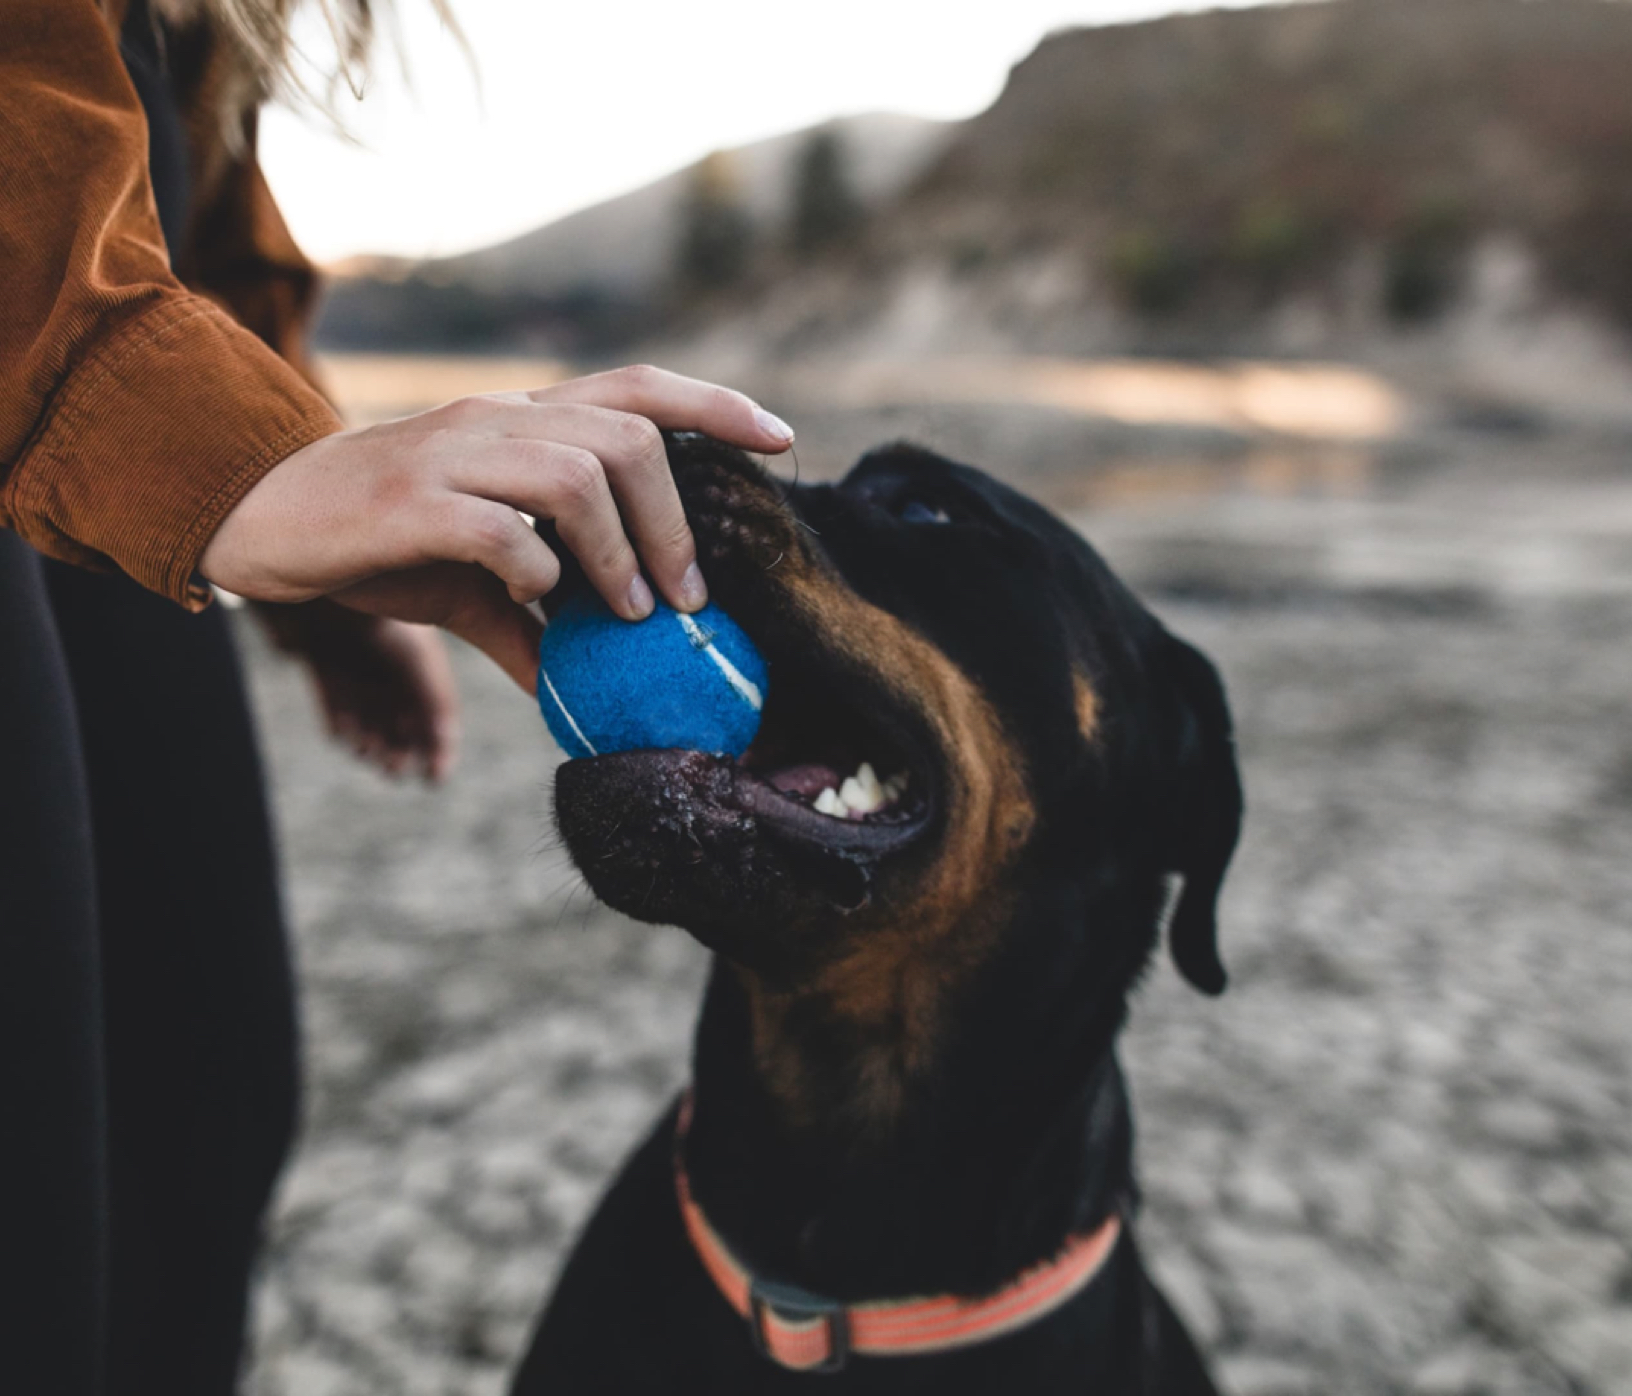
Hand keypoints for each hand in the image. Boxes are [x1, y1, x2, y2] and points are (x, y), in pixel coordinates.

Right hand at [201, 365, 794, 689]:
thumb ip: (535, 618)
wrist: (259, 521)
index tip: (783, 438)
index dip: (716, 405)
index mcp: (521, 424)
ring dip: (619, 552)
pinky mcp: (407, 503)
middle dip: (676, 521)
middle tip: (689, 596)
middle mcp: (496, 422)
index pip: (638, 388)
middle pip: (627, 437)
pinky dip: (536, 573)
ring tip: (631, 614)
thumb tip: (587, 686)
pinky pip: (497, 529)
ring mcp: (452, 455)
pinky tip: (536, 605)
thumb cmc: (377, 542)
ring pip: (574, 475)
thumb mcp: (469, 581)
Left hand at [258, 602, 459, 779]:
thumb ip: (437, 700)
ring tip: (372, 755)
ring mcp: (354, 655)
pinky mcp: (319, 656)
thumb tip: (454, 741)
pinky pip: (334, 697)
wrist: (299, 557)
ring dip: (372, 739)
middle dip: (404, 746)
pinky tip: (343, 735)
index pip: (438, 706)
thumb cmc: (367, 602)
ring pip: (368, 711)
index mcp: (421, 651)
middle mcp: (390, 654)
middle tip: (395, 770)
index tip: (435, 776)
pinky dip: (340, 721)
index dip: (440, 743)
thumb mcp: (412, 654)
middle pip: (404, 713)